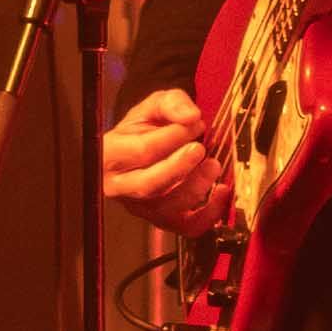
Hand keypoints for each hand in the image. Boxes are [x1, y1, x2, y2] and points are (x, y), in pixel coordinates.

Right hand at [101, 85, 232, 236]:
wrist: (138, 150)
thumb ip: (170, 103)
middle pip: (149, 185)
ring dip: (195, 186)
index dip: (171, 138)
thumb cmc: (141, 130)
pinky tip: (221, 191)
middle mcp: (121, 187)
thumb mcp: (152, 107)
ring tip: (212, 164)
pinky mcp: (163, 220)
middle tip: (200, 148)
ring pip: (167, 207)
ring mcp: (142, 207)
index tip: (193, 124)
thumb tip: (190, 115)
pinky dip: (209, 213)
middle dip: (179, 166)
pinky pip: (187, 226)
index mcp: (110, 155)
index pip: (141, 152)